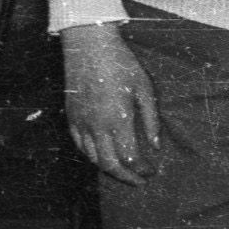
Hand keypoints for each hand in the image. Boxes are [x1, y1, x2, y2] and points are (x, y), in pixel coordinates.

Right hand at [61, 24, 160, 183]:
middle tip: (140, 181)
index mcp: (118, 120)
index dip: (141, 170)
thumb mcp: (145, 90)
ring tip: (124, 171)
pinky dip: (92, 156)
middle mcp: (97, 126)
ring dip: (109, 169)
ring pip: (93, 158)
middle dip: (126, 177)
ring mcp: (81, 123)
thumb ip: (151, 120)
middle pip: (110, 165)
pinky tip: (103, 156)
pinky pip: (80, 146)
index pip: (130, 158)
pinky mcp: (71, 118)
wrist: (90, 47)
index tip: (152, 172)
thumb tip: (156, 146)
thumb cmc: (122, 65)